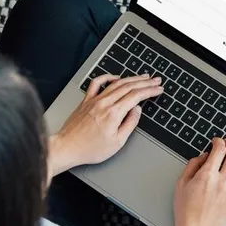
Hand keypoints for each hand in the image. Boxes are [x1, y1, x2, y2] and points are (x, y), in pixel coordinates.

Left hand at [48, 74, 162, 176]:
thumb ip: (130, 124)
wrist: (67, 147)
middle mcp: (104, 103)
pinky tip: (115, 77)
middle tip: (156, 80)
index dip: (150, 90)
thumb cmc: (90, 148)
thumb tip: (137, 110)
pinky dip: (108, 77)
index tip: (158, 89)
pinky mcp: (86, 100)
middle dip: (145, 82)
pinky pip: (97, 83)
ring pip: (116, 83)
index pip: (136, 96)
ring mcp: (94, 100)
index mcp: (114, 113)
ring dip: (132, 78)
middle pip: (129, 86)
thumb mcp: (117, 142)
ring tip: (143, 77)